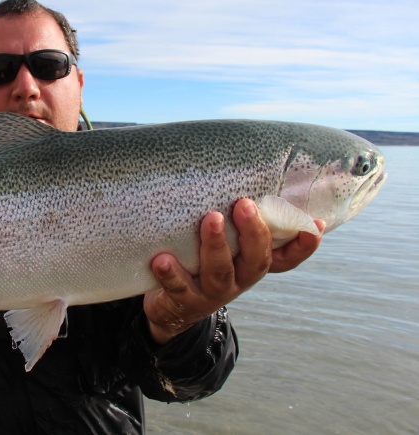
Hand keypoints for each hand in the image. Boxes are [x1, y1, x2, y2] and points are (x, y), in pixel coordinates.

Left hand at [143, 198, 324, 344]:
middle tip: (245, 204)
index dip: (303, 245)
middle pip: (256, 261)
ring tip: (210, 219)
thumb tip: (238, 170)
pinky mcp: (184, 302)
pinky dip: (171, 274)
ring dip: (216, 245)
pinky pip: (179, 288)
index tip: (315, 226)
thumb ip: (231, 221)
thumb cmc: (197, 262)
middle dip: (254, 233)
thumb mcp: (221, 244)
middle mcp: (237, 280)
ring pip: (220, 273)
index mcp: (250, 265)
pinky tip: (162, 259)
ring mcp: (212, 293)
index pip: (285, 258)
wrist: (169, 308)